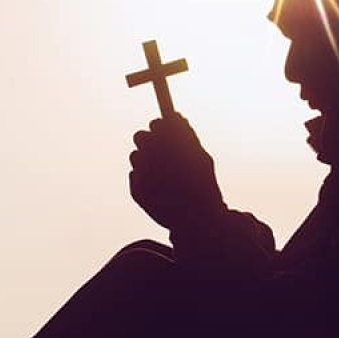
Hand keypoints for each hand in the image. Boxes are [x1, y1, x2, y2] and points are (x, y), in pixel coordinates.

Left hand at [129, 114, 224, 231]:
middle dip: (149, 141)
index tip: (165, 133)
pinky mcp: (136, 190)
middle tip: (158, 150)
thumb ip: (187, 136)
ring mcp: (142, 172)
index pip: (157, 124)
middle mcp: (153, 154)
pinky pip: (135, 176)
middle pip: (140, 136)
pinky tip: (158, 189)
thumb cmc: (203, 186)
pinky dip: (144, 180)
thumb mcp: (202, 158)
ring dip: (146, 161)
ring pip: (135, 156)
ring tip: (162, 174)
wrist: (197, 220)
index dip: (161, 128)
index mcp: (171, 142)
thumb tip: (175, 116)